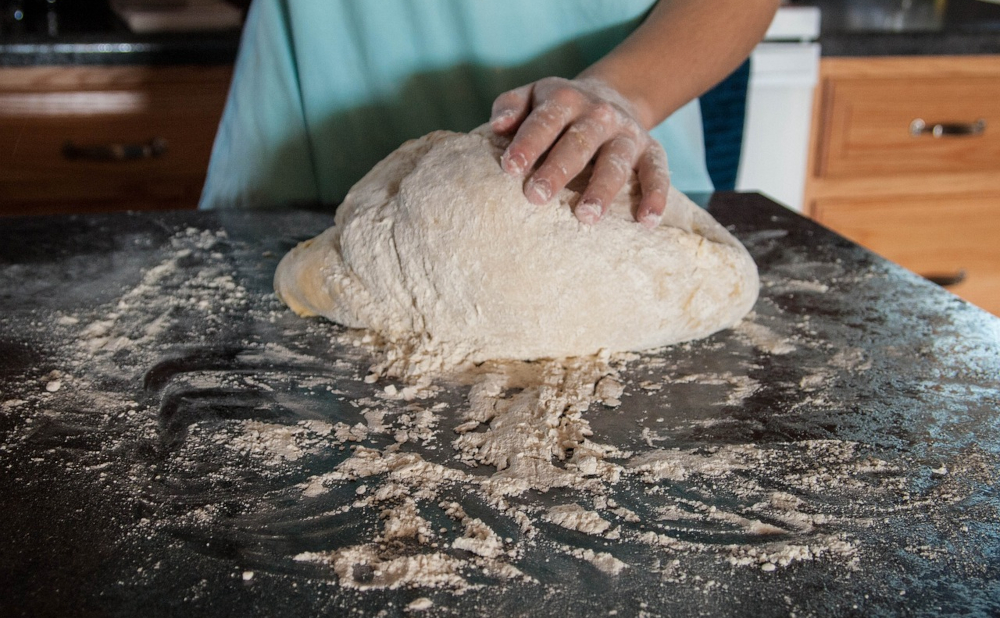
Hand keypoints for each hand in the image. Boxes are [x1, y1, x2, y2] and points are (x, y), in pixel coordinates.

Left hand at [490, 76, 669, 228]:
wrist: (612, 97)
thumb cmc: (558, 109)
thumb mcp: (532, 96)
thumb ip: (510, 106)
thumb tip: (497, 126)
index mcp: (565, 100)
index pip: (545, 120)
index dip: (528, 143)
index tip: (510, 168)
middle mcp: (599, 115)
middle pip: (578, 142)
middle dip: (557, 170)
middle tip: (536, 197)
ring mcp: (627, 134)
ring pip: (616, 161)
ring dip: (602, 188)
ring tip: (586, 216)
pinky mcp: (651, 151)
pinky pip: (657, 173)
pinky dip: (656, 196)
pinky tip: (646, 221)